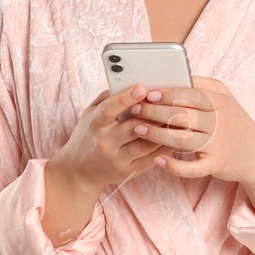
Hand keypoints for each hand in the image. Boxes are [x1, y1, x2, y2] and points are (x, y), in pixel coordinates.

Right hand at [48, 84, 165, 189]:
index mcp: (95, 124)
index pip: (109, 109)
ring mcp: (117, 159)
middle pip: (133, 127)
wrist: (79, 171)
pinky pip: (151, 159)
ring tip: (176, 118)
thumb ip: (109, 98)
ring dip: (163, 130)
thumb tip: (131, 83)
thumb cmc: (88, 135)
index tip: (141, 88)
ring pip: (146, 143)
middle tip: (169, 102)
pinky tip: (173, 136)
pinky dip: (164, 147)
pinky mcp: (128, 171)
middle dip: (153, 114)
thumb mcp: (91, 114)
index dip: (126, 98)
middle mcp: (105, 143)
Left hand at [128, 76, 254, 223]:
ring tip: (139, 129)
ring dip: (157, 135)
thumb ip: (203, 85)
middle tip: (135, 109)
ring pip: (182, 139)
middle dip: (154, 112)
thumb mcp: (226, 97)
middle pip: (182, 115)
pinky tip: (158, 160)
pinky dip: (174, 165)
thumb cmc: (236, 122)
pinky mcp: (216, 165)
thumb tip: (177, 76)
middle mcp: (219, 122)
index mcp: (220, 103)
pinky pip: (192, 167)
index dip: (167, 93)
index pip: (190, 95)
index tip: (148, 93)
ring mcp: (218, 145)